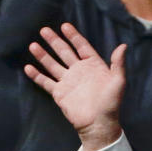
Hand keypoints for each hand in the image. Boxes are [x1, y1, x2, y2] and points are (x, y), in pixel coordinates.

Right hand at [25, 22, 126, 150]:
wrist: (99, 123)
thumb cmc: (111, 103)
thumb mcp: (118, 81)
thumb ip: (118, 63)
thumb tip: (123, 45)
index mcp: (93, 66)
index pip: (82, 47)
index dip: (74, 36)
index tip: (65, 26)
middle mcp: (79, 71)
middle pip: (64, 52)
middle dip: (54, 41)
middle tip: (44, 30)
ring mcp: (68, 81)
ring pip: (53, 64)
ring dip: (43, 55)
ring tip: (33, 44)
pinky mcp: (59, 93)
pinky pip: (46, 82)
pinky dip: (37, 75)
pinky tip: (28, 67)